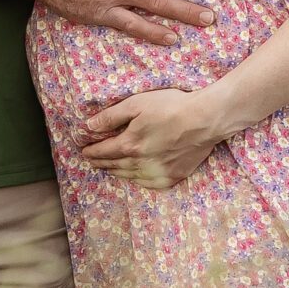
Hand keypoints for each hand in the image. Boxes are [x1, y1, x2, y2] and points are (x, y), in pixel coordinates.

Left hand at [77, 86, 236, 188]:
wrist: (205, 119)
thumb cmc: (171, 107)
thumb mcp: (136, 104)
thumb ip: (111, 116)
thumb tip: (89, 126)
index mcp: (130, 145)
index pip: (103, 151)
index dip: (91, 151)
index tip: (83, 151)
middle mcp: (141, 163)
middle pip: (114, 165)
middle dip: (100, 162)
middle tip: (91, 161)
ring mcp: (158, 172)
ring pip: (129, 176)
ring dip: (116, 172)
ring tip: (108, 169)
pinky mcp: (173, 177)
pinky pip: (148, 183)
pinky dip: (136, 180)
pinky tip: (133, 177)